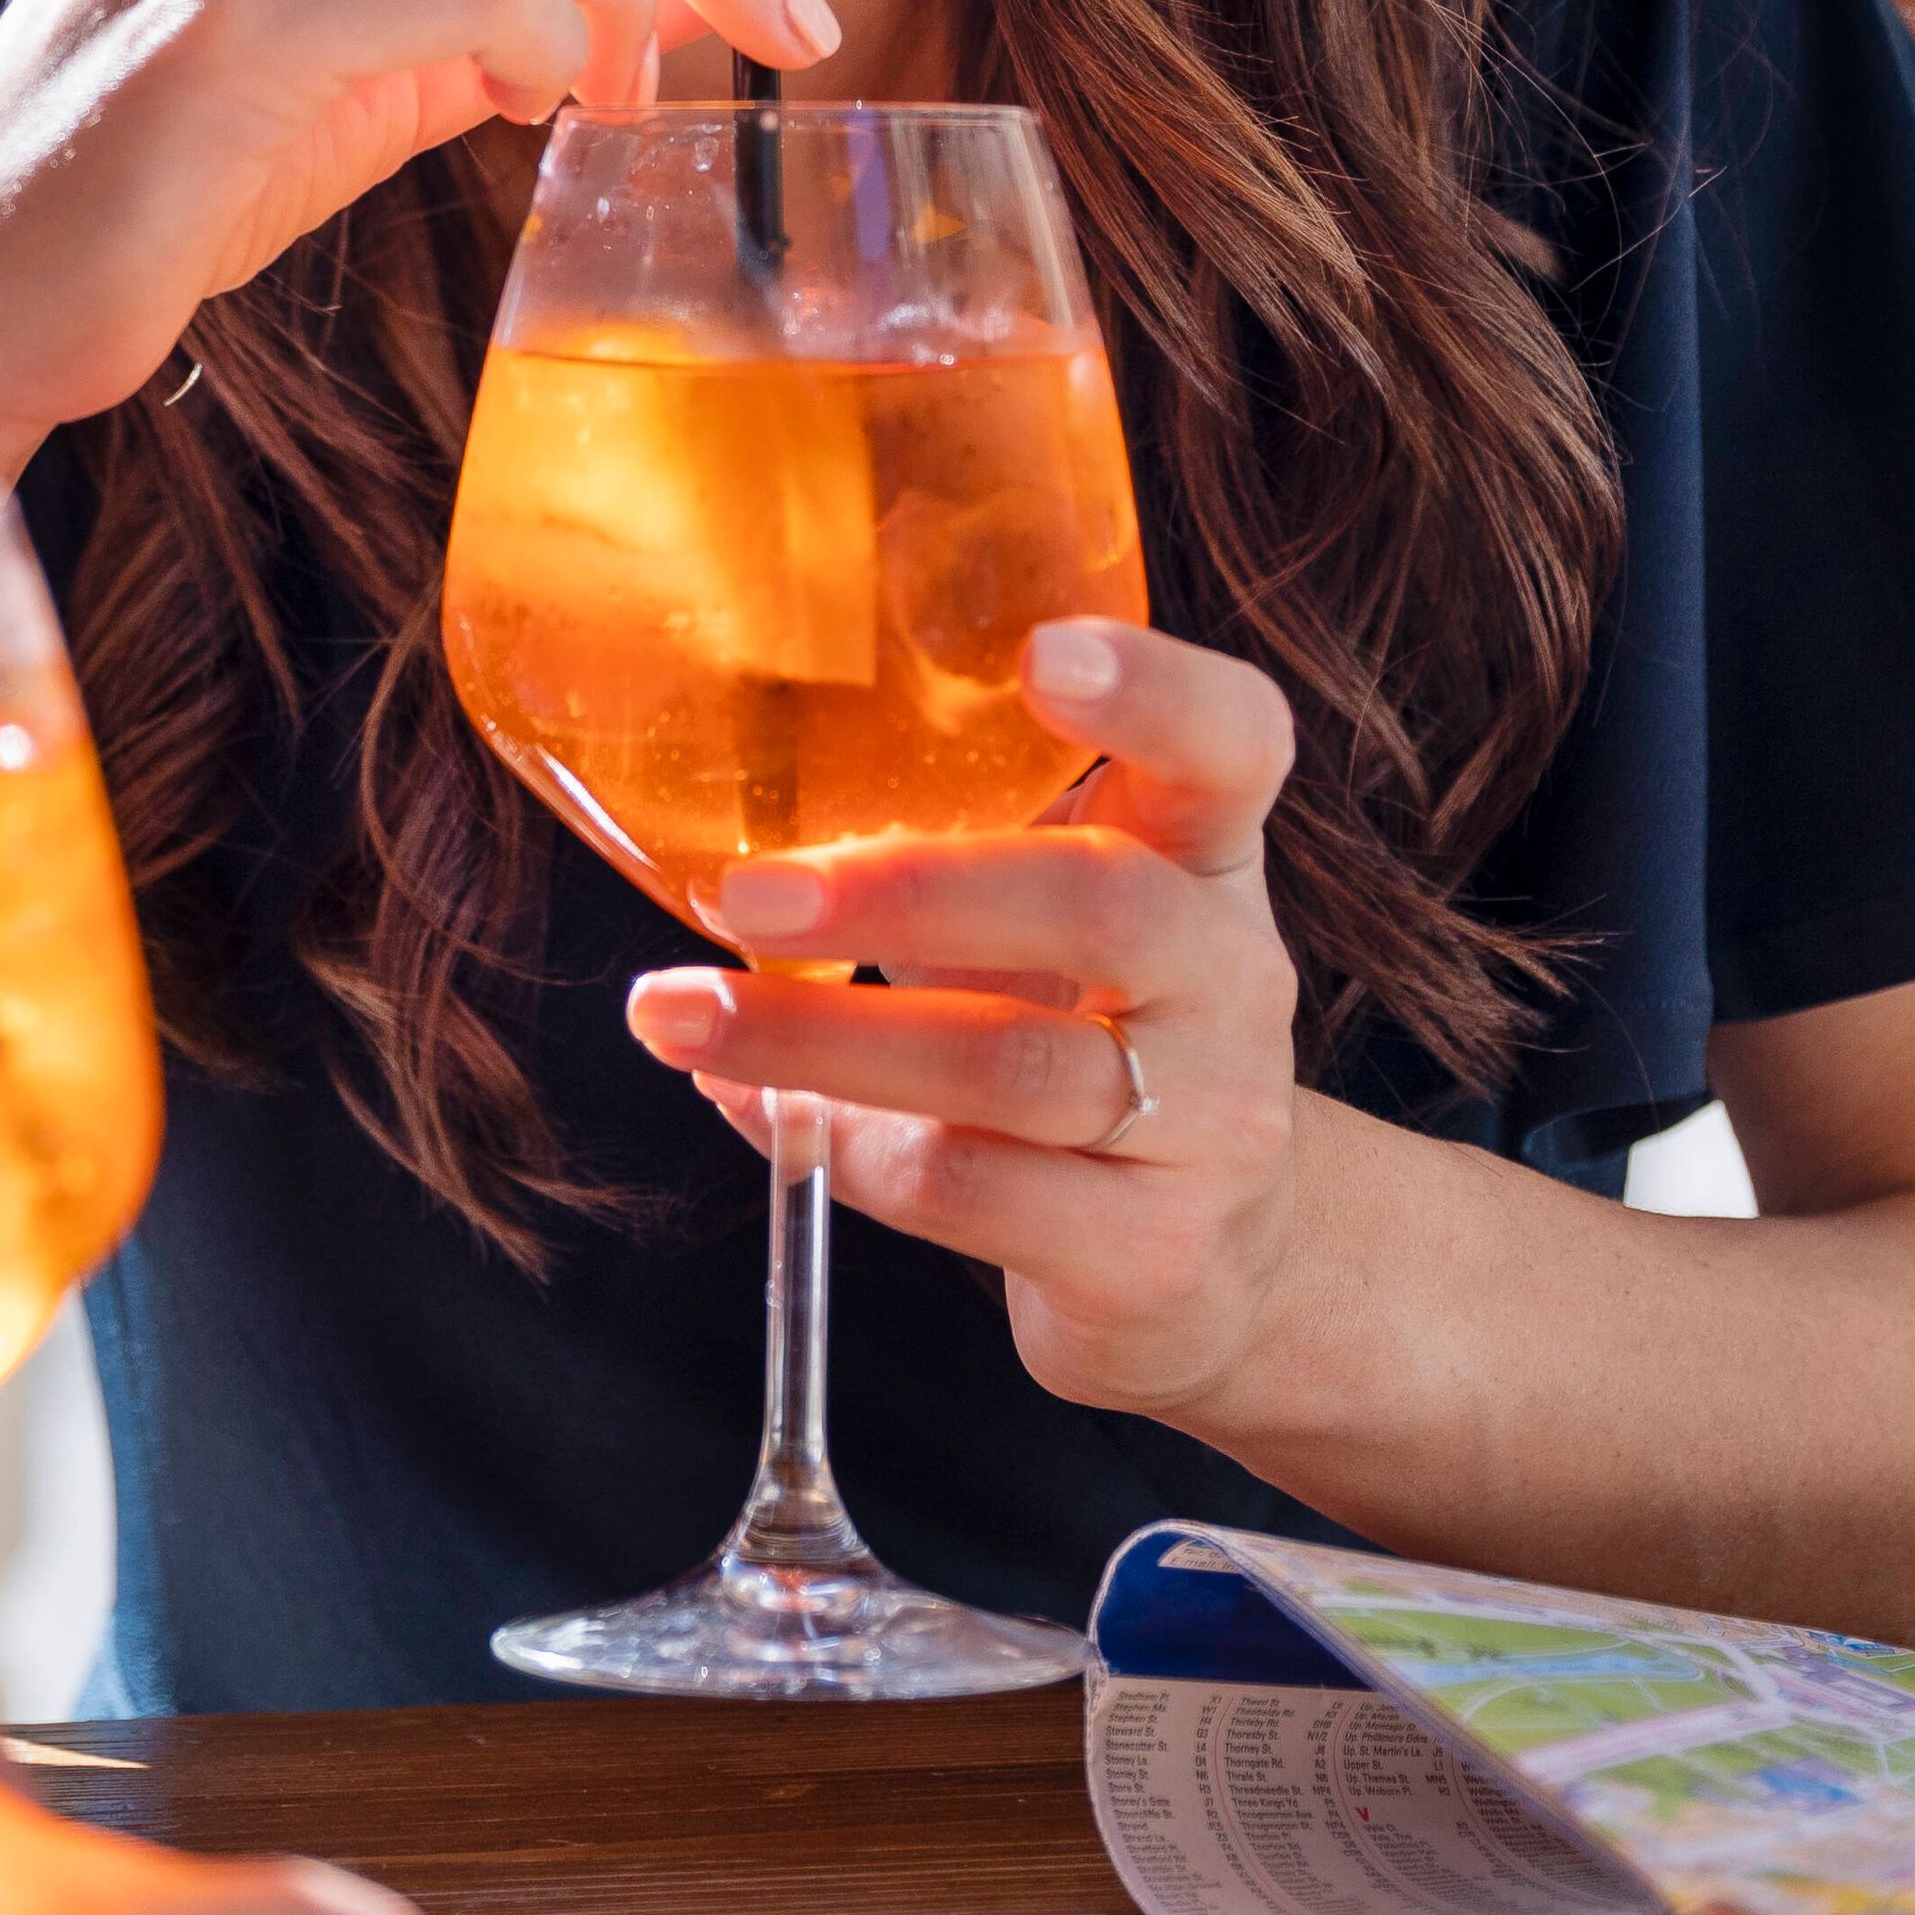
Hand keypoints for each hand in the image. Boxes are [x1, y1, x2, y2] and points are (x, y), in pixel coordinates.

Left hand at [619, 617, 1309, 1417]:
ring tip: (679, 1014)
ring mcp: (1209, 1125)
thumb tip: (713, 808)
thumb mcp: (1059, 919)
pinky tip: (756, 1110)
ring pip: (1013, 1068)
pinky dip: (841, 1148)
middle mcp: (1231, 980)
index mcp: (1205, 858)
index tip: (1043, 652)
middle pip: (1104, 907)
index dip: (1156, 692)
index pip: (1234, 744)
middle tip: (745, 893)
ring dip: (820, 1040)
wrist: (1215, 1262)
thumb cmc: (1091, 1037)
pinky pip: (974, 1191)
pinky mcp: (1150, 1254)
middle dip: (909, 891)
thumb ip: (955, 841)